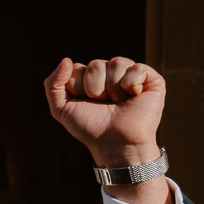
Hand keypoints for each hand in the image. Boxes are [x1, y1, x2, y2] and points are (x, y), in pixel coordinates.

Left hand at [44, 57, 164, 167]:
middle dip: (95, 89)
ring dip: (113, 88)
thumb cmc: (90, 127)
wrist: (115, 143)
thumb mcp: (61, 108)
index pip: (77, 68)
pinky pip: (137, 67)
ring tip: (119, 102)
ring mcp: (130, 74)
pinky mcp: (151, 79)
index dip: (78, 88)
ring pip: (116, 63)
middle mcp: (109, 73)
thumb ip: (52, 84)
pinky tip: (134, 96)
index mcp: (89, 78)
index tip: (85, 103)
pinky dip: (131, 84)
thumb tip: (66, 60)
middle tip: (104, 104)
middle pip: (95, 65)